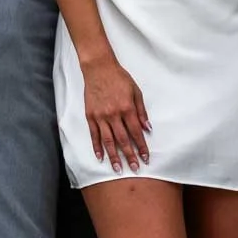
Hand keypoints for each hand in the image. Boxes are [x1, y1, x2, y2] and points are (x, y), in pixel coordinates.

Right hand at [82, 55, 150, 172]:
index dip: (142, 147)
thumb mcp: (136, 91)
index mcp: (127, 108)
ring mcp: (101, 116)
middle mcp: (114, 115)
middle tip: (134, 169)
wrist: (99, 68)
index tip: (145, 158)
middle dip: (129, 156)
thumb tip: (147, 128)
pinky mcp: (90, 115)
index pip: (136, 133)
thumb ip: (141, 111)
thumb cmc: (119, 78)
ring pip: (108, 140)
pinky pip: (94, 134)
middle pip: (123, 140)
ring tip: (117, 169)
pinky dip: (96, 146)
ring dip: (113, 156)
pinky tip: (100, 156)